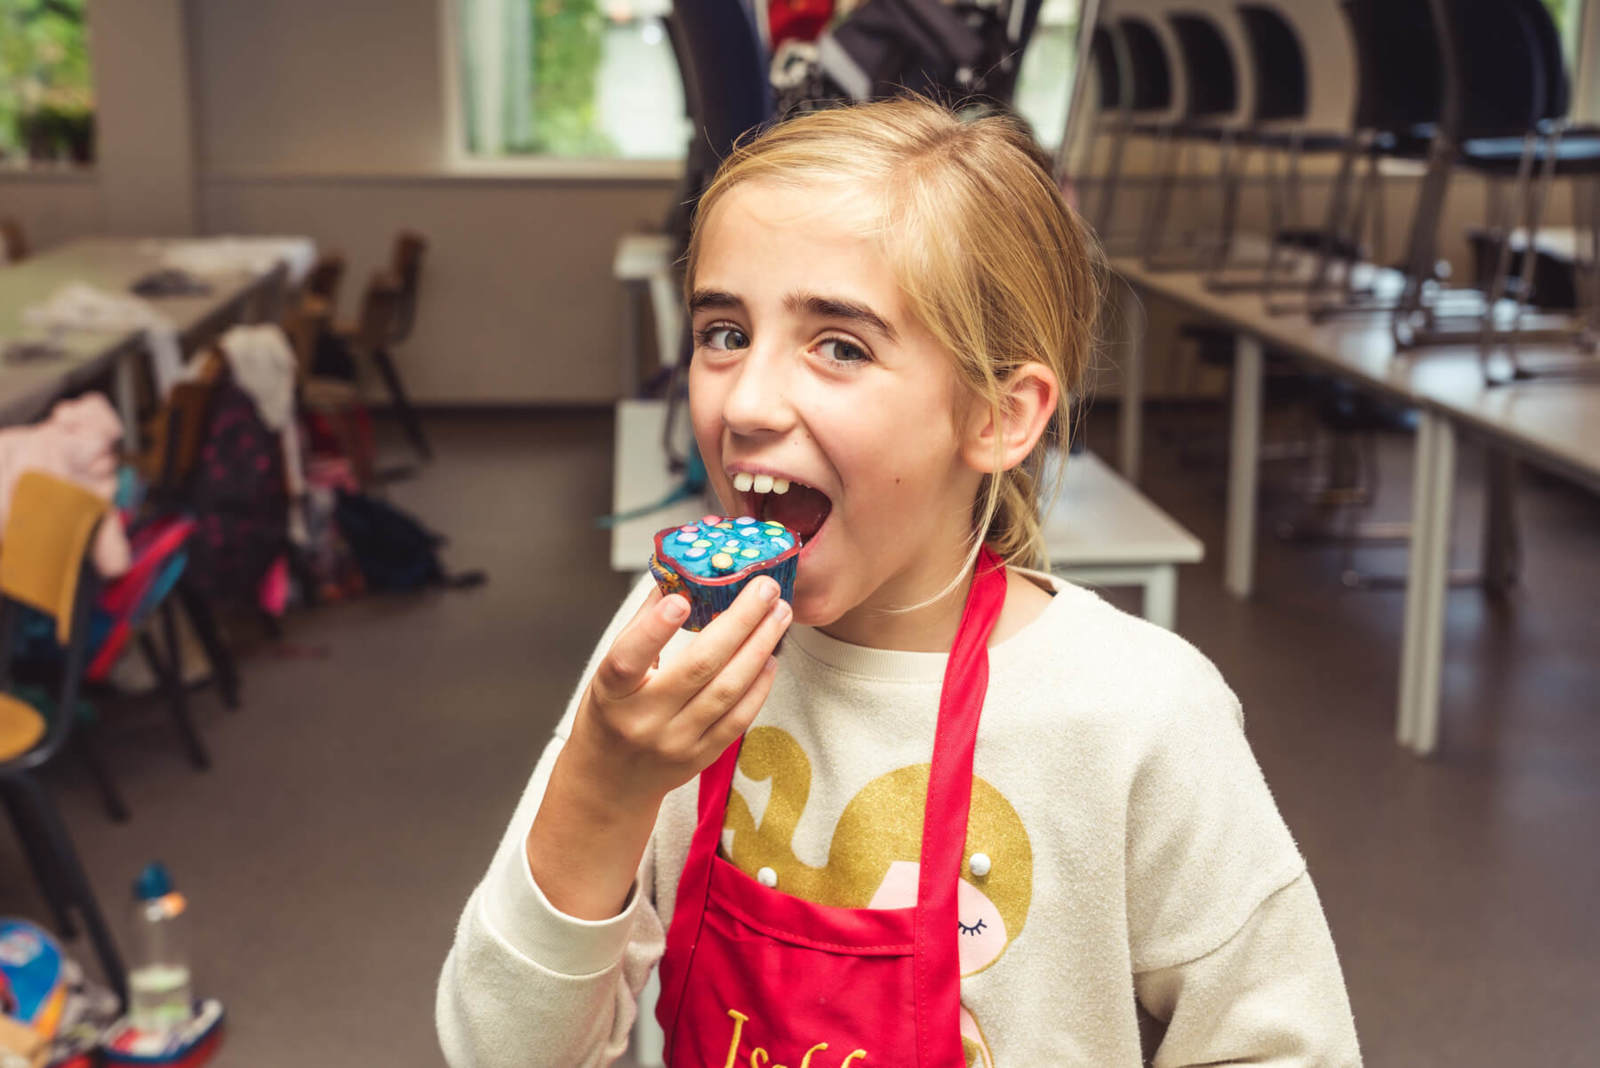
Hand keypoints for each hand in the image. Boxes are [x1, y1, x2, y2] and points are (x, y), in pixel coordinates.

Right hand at [568, 577, 791, 805]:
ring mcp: (675, 742)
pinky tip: (771, 656)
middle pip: (698, 668)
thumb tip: (678, 574)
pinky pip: (738, 719)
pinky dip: (758, 685)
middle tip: (765, 588)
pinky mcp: (700, 758)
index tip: (681, 599)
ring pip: (726, 692)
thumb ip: (643, 625)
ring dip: (759, 648)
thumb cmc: (611, 712)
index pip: (629, 659)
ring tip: (779, 614)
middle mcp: (644, 720)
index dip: (655, 629)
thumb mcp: (610, 671)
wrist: (609, 781)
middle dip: (739, 623)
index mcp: (612, 692)